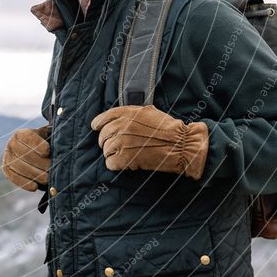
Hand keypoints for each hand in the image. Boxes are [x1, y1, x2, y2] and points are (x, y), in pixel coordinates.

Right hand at [1, 125, 50, 190]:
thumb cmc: (43, 144)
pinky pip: (14, 178)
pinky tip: (35, 187)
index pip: (29, 138)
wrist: (32, 153)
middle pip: (25, 154)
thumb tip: (59, 143)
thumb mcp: (46, 137)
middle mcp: (11, 144)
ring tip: (47, 179)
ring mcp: (7, 157)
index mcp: (21, 134)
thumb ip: (51, 137)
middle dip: (40, 163)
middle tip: (52, 168)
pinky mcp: (6, 170)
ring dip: (35, 174)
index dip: (38, 145)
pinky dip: (25, 183)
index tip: (48, 151)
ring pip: (20, 167)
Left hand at [90, 105, 208, 179]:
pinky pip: (110, 163)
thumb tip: (118, 118)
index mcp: (126, 114)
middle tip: (117, 147)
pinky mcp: (124, 158)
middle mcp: (121, 127)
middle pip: (102, 136)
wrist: (180, 144)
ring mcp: (121, 143)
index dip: (98, 124)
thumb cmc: (168, 128)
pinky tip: (125, 163)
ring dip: (113, 154)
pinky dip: (115, 165)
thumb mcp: (148, 112)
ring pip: (106, 150)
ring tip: (125, 155)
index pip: (102, 119)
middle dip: (107, 142)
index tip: (97, 128)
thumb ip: (131, 114)